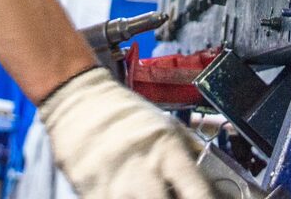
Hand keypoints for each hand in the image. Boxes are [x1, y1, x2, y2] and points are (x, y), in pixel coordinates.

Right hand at [39, 67, 211, 198]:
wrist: (77, 100)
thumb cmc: (124, 112)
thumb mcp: (166, 124)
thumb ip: (189, 152)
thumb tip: (212, 181)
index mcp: (167, 149)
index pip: (198, 192)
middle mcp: (144, 170)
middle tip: (177, 197)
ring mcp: (116, 186)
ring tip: (153, 193)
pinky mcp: (92, 195)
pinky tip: (131, 195)